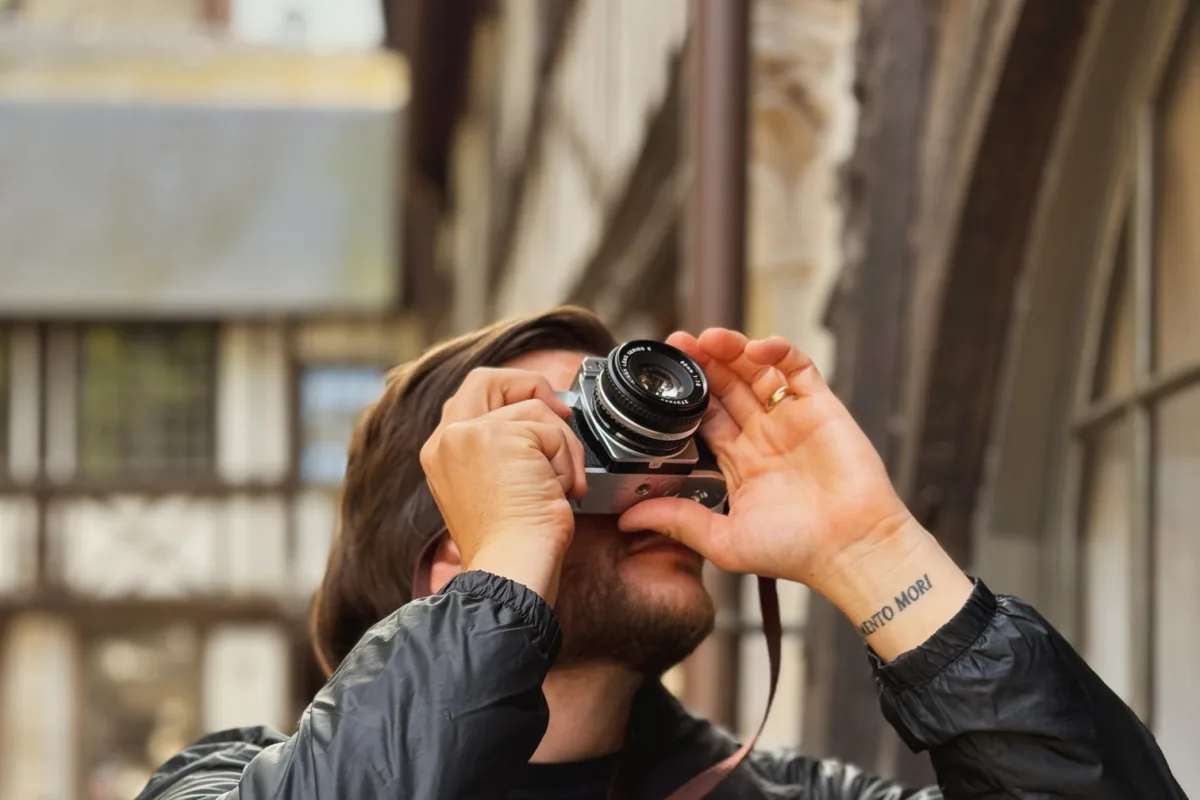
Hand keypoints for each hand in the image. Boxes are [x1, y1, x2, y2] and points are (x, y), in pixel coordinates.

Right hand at [420, 368, 587, 602]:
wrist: (511, 567)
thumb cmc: (510, 544)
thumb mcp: (492, 488)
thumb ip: (499, 452)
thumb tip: (540, 427)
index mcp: (440, 453)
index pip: (470, 398)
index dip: (510, 396)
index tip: (543, 413)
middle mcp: (446, 439)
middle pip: (487, 379)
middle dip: (531, 387)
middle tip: (560, 413)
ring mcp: (469, 434)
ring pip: (533, 410)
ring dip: (560, 447)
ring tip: (557, 484)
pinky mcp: (497, 436)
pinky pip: (552, 429)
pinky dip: (567, 460)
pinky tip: (557, 489)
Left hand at [620, 329, 974, 658]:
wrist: (851, 550)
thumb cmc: (797, 552)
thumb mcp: (723, 541)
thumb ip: (677, 521)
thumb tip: (626, 520)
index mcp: (740, 463)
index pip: (705, 416)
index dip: (684, 394)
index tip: (660, 378)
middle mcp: (764, 437)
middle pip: (727, 386)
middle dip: (703, 363)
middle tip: (679, 344)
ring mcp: (792, 419)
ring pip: (757, 370)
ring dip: (733, 350)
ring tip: (709, 339)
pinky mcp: (822, 407)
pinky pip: (799, 367)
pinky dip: (779, 350)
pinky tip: (756, 348)